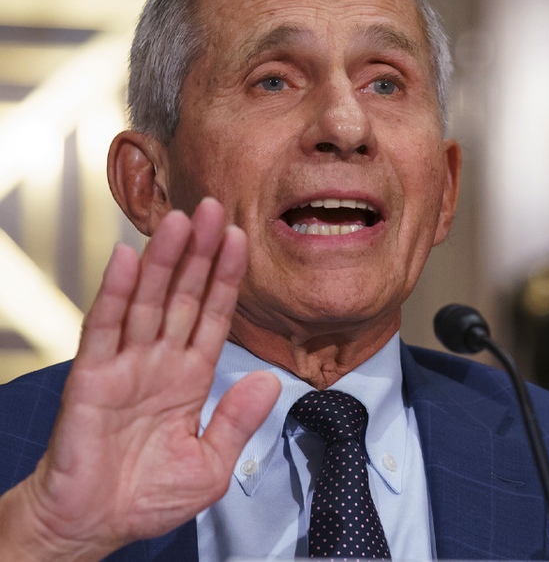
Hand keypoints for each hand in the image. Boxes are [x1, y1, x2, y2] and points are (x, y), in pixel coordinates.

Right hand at [0, 197, 280, 560]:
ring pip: (149, 300)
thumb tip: (271, 383)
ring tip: (180, 219)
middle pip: (184, 295)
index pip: (215, 316)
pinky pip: (105, 327)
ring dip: (165, 259)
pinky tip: (129, 259)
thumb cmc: (146, 498)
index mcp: (190, 378)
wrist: (93, 526)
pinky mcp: (91, 377)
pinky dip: (116, 292)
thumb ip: (237, 421)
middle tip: (216, 207)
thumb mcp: (211, 465)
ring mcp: (125, 365)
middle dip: (201, 252)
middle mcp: (158, 363)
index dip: (227, 277)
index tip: (242, 238)